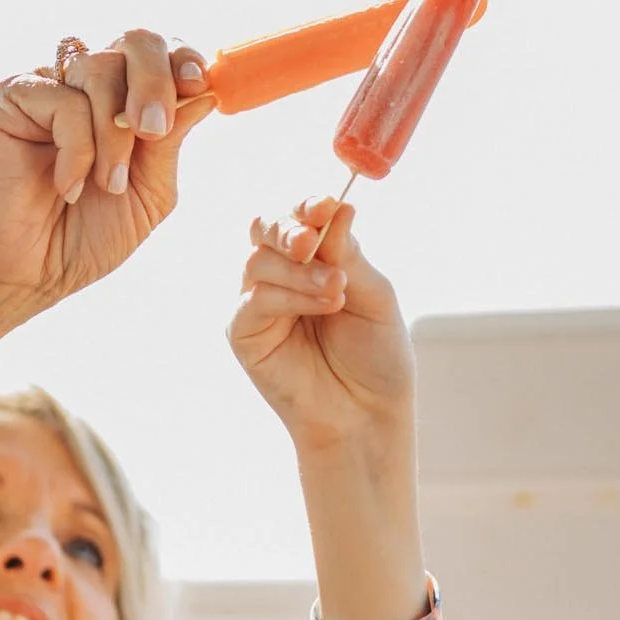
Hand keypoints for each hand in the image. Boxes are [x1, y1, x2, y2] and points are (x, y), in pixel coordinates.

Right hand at [0, 30, 215, 304]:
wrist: (29, 272)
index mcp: (128, 100)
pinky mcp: (13, 98)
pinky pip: (63, 99)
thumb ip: (172, 142)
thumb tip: (206, 91)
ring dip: (114, 135)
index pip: (164, 54)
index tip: (197, 83)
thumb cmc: (87, 235)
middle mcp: (89, 84)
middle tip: (153, 130)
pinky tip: (66, 185)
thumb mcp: (150, 193)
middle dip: (155, 81)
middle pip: (135, 41)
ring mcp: (51, 86)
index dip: (183, 59)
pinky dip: (77, 148)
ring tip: (108, 185)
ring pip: (100, 68)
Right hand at [228, 199, 415, 455]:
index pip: (299, 217)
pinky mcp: (244, 334)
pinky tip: (324, 305)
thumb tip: (340, 207)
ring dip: (301, 271)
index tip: (326, 205)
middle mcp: (282, 274)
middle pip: (266, 228)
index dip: (308, 205)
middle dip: (288, 227)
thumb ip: (350, 255)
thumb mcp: (375, 296)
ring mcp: (259, 304)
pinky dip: (289, 296)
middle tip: (311, 240)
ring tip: (337, 291)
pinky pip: (254, 300)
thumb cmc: (376, 356)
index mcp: (314, 259)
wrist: (368, 414)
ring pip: (259, 261)